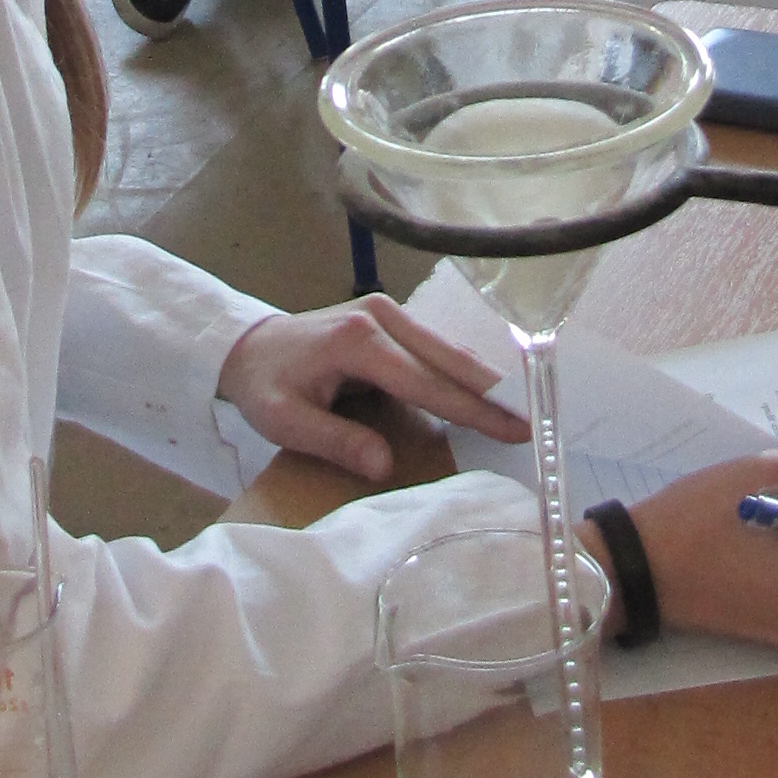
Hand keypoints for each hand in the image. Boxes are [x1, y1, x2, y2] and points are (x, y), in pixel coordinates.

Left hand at [218, 294, 527, 483]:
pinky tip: (485, 391)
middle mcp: (380, 317)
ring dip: (481, 380)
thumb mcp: (284, 421)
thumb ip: (335, 442)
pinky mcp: (389, 316)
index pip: (427, 382)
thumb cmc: (264, 386)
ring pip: (447, 349)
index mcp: (358, 341)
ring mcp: (387, 311)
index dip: (472, 410)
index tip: (512, 429)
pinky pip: (434, 346)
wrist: (246, 346)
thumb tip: (385, 467)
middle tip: (531, 423)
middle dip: (491, 393)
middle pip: (449, 358)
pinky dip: (461, 370)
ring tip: (517, 410)